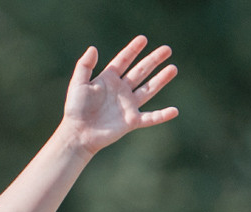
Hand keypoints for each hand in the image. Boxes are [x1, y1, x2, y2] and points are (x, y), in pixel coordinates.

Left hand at [61, 38, 178, 154]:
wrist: (78, 134)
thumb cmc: (76, 109)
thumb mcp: (78, 84)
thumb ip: (85, 66)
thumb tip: (93, 48)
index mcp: (108, 79)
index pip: (124, 60)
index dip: (133, 50)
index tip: (143, 39)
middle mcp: (121, 90)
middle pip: (140, 71)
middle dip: (153, 60)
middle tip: (167, 49)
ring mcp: (128, 105)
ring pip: (148, 89)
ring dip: (161, 79)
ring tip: (173, 68)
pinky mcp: (131, 121)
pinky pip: (150, 118)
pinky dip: (162, 115)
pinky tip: (174, 111)